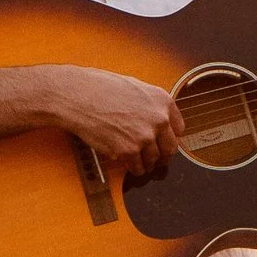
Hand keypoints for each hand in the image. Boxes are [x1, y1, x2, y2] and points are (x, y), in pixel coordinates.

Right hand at [43, 62, 184, 176]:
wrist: (77, 95)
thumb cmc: (99, 87)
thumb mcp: (134, 87)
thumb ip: (150, 104)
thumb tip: (156, 119)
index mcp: (162, 101)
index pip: (179, 129)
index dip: (169, 137)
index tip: (162, 142)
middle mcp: (159, 119)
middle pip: (170, 148)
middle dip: (161, 155)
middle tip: (154, 158)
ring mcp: (145, 136)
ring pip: (154, 161)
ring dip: (146, 164)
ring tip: (137, 161)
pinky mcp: (129, 151)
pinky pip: (138, 168)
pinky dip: (133, 169)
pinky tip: (126, 163)